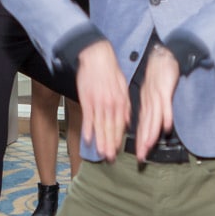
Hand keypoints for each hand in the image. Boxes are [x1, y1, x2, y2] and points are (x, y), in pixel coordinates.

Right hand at [75, 39, 129, 160]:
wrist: (98, 57)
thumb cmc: (111, 71)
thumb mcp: (124, 87)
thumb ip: (125, 106)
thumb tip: (127, 121)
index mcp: (121, 102)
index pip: (121, 125)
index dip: (119, 139)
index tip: (118, 151)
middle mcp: (111, 105)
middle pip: (111, 129)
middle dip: (110, 145)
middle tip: (110, 158)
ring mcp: (99, 103)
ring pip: (100, 126)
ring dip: (100, 141)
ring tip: (100, 153)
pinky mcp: (87, 100)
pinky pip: (88, 118)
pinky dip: (88, 129)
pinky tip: (87, 139)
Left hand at [133, 45, 180, 160]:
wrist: (163, 55)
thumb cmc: (158, 74)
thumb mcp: (152, 92)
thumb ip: (152, 108)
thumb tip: (152, 123)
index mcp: (146, 103)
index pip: (142, 125)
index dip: (140, 140)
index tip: (139, 154)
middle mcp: (149, 102)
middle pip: (146, 124)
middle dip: (143, 142)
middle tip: (141, 157)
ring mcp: (157, 96)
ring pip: (154, 117)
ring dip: (151, 132)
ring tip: (149, 145)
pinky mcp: (165, 89)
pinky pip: (165, 104)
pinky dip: (166, 115)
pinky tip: (167, 126)